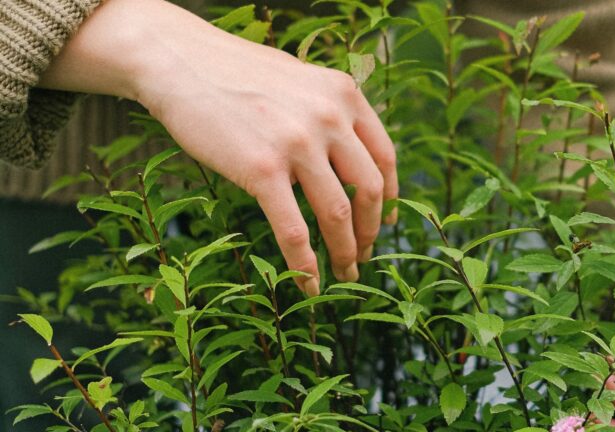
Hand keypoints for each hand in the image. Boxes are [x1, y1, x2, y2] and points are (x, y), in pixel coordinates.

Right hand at [38, 0, 397, 294]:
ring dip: (345, 252)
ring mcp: (298, 143)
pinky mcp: (262, 169)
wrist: (179, 61)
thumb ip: (328, 111)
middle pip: (369, 190)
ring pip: (338, 214)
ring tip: (345, 273)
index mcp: (344, 95)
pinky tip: (307, 283)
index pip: (385, 156)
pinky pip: (293, 229)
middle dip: (371, 231)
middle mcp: (330, 117)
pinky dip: (304, 264)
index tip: (388, 221)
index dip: (391, 196)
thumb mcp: (299, 79)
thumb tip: (347, 152)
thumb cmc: (235, 72)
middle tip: (365, 254)